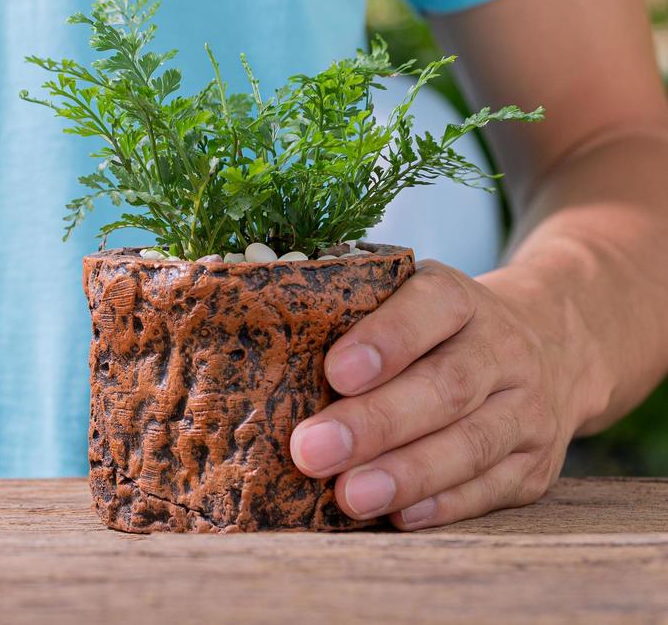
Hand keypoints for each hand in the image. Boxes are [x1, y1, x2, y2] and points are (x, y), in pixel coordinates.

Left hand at [286, 260, 598, 529]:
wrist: (552, 346)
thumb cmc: (433, 329)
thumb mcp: (403, 300)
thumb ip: (346, 317)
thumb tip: (261, 347)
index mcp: (458, 298)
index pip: (430, 307)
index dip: (385, 339)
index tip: (335, 372)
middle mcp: (503, 349)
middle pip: (445, 387)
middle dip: (375, 424)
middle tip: (312, 451)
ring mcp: (527, 409)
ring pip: (471, 443)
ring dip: (406, 474)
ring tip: (349, 496)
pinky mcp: (536, 464)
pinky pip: (492, 488)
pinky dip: (444, 505)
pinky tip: (399, 515)